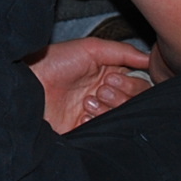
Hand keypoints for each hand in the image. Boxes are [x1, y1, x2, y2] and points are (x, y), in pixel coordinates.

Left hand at [28, 37, 155, 134]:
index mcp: (111, 75)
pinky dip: (98, 122)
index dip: (132, 86)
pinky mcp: (86, 130)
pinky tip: (83, 114)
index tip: (112, 79)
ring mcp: (96, 114)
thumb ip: (123, 52)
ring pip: (123, 119)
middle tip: (100, 90)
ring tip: (87, 101)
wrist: (30, 83)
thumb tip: (150, 59)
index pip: (140, 86)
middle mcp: (106, 95)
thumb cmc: (56, 61)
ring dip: (108, 109)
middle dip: (121, 98)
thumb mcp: (91, 48)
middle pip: (135, 105)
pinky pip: (106, 133)